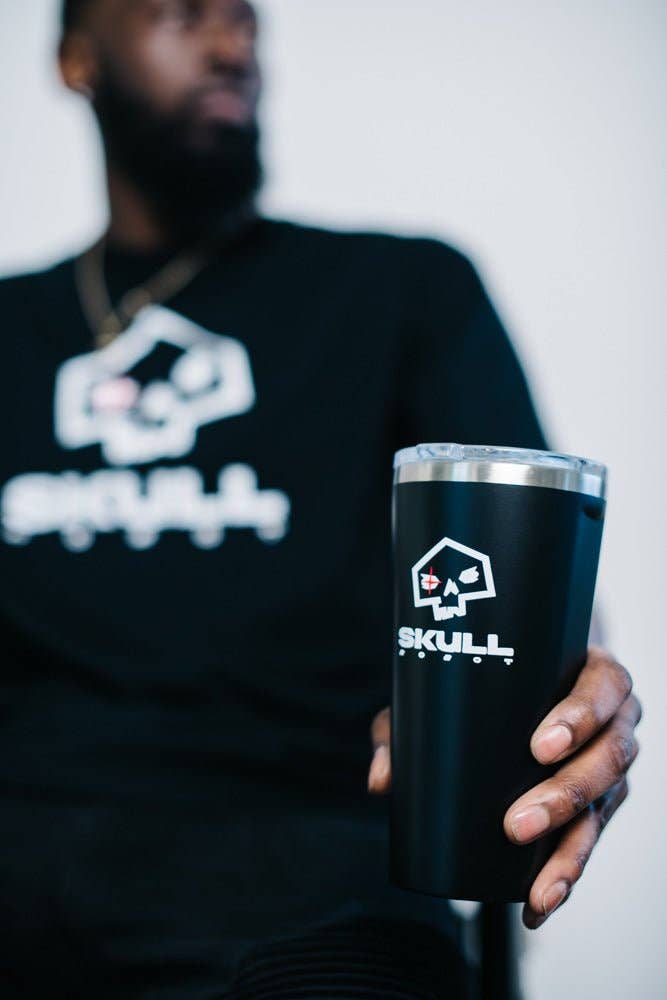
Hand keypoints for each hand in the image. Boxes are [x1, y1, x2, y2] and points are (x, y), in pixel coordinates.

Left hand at [367, 646, 641, 929]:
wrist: (511, 693)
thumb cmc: (483, 685)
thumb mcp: (442, 692)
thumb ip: (404, 727)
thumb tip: (381, 780)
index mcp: (591, 674)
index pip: (604, 688)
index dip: (581, 717)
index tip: (541, 747)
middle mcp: (612, 720)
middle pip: (609, 757)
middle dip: (566, 795)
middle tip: (518, 823)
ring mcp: (608, 765)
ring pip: (605, 807)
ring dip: (571, 850)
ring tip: (538, 885)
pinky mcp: (600, 804)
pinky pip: (590, 840)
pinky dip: (565, 874)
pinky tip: (538, 903)